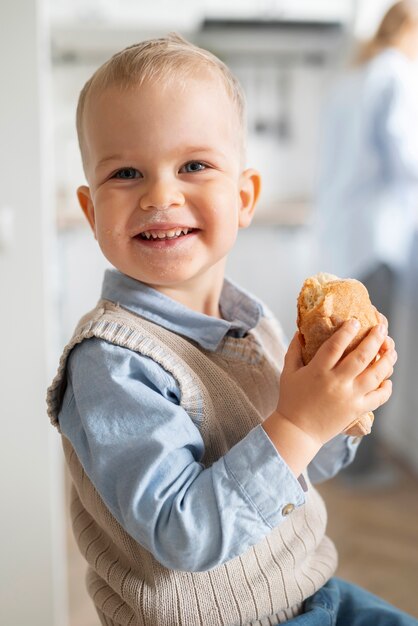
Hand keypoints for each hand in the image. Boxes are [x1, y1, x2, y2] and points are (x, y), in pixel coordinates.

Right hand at [277, 319, 395, 447]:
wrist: (297, 431)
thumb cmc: (291, 400)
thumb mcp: (288, 372)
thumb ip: (294, 350)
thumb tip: (299, 331)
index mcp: (318, 371)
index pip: (335, 346)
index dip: (347, 331)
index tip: (356, 321)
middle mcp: (336, 383)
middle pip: (361, 357)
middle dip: (374, 339)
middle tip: (381, 327)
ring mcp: (349, 397)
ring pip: (375, 375)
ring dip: (386, 359)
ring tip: (391, 348)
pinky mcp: (356, 411)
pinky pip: (378, 398)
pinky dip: (386, 388)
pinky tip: (387, 379)